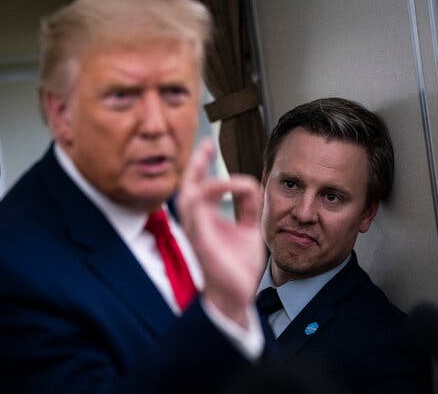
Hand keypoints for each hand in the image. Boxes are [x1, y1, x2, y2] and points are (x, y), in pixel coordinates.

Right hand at [177, 139, 264, 327]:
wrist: (238, 293)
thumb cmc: (238, 264)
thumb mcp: (249, 227)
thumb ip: (249, 206)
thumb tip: (250, 183)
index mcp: (208, 216)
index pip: (202, 184)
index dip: (204, 164)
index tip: (210, 146)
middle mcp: (199, 221)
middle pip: (189, 185)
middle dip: (196, 164)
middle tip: (206, 144)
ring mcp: (197, 232)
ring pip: (188, 198)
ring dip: (200, 180)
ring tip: (211, 166)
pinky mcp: (201, 244)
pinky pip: (195, 218)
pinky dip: (202, 201)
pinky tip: (212, 189)